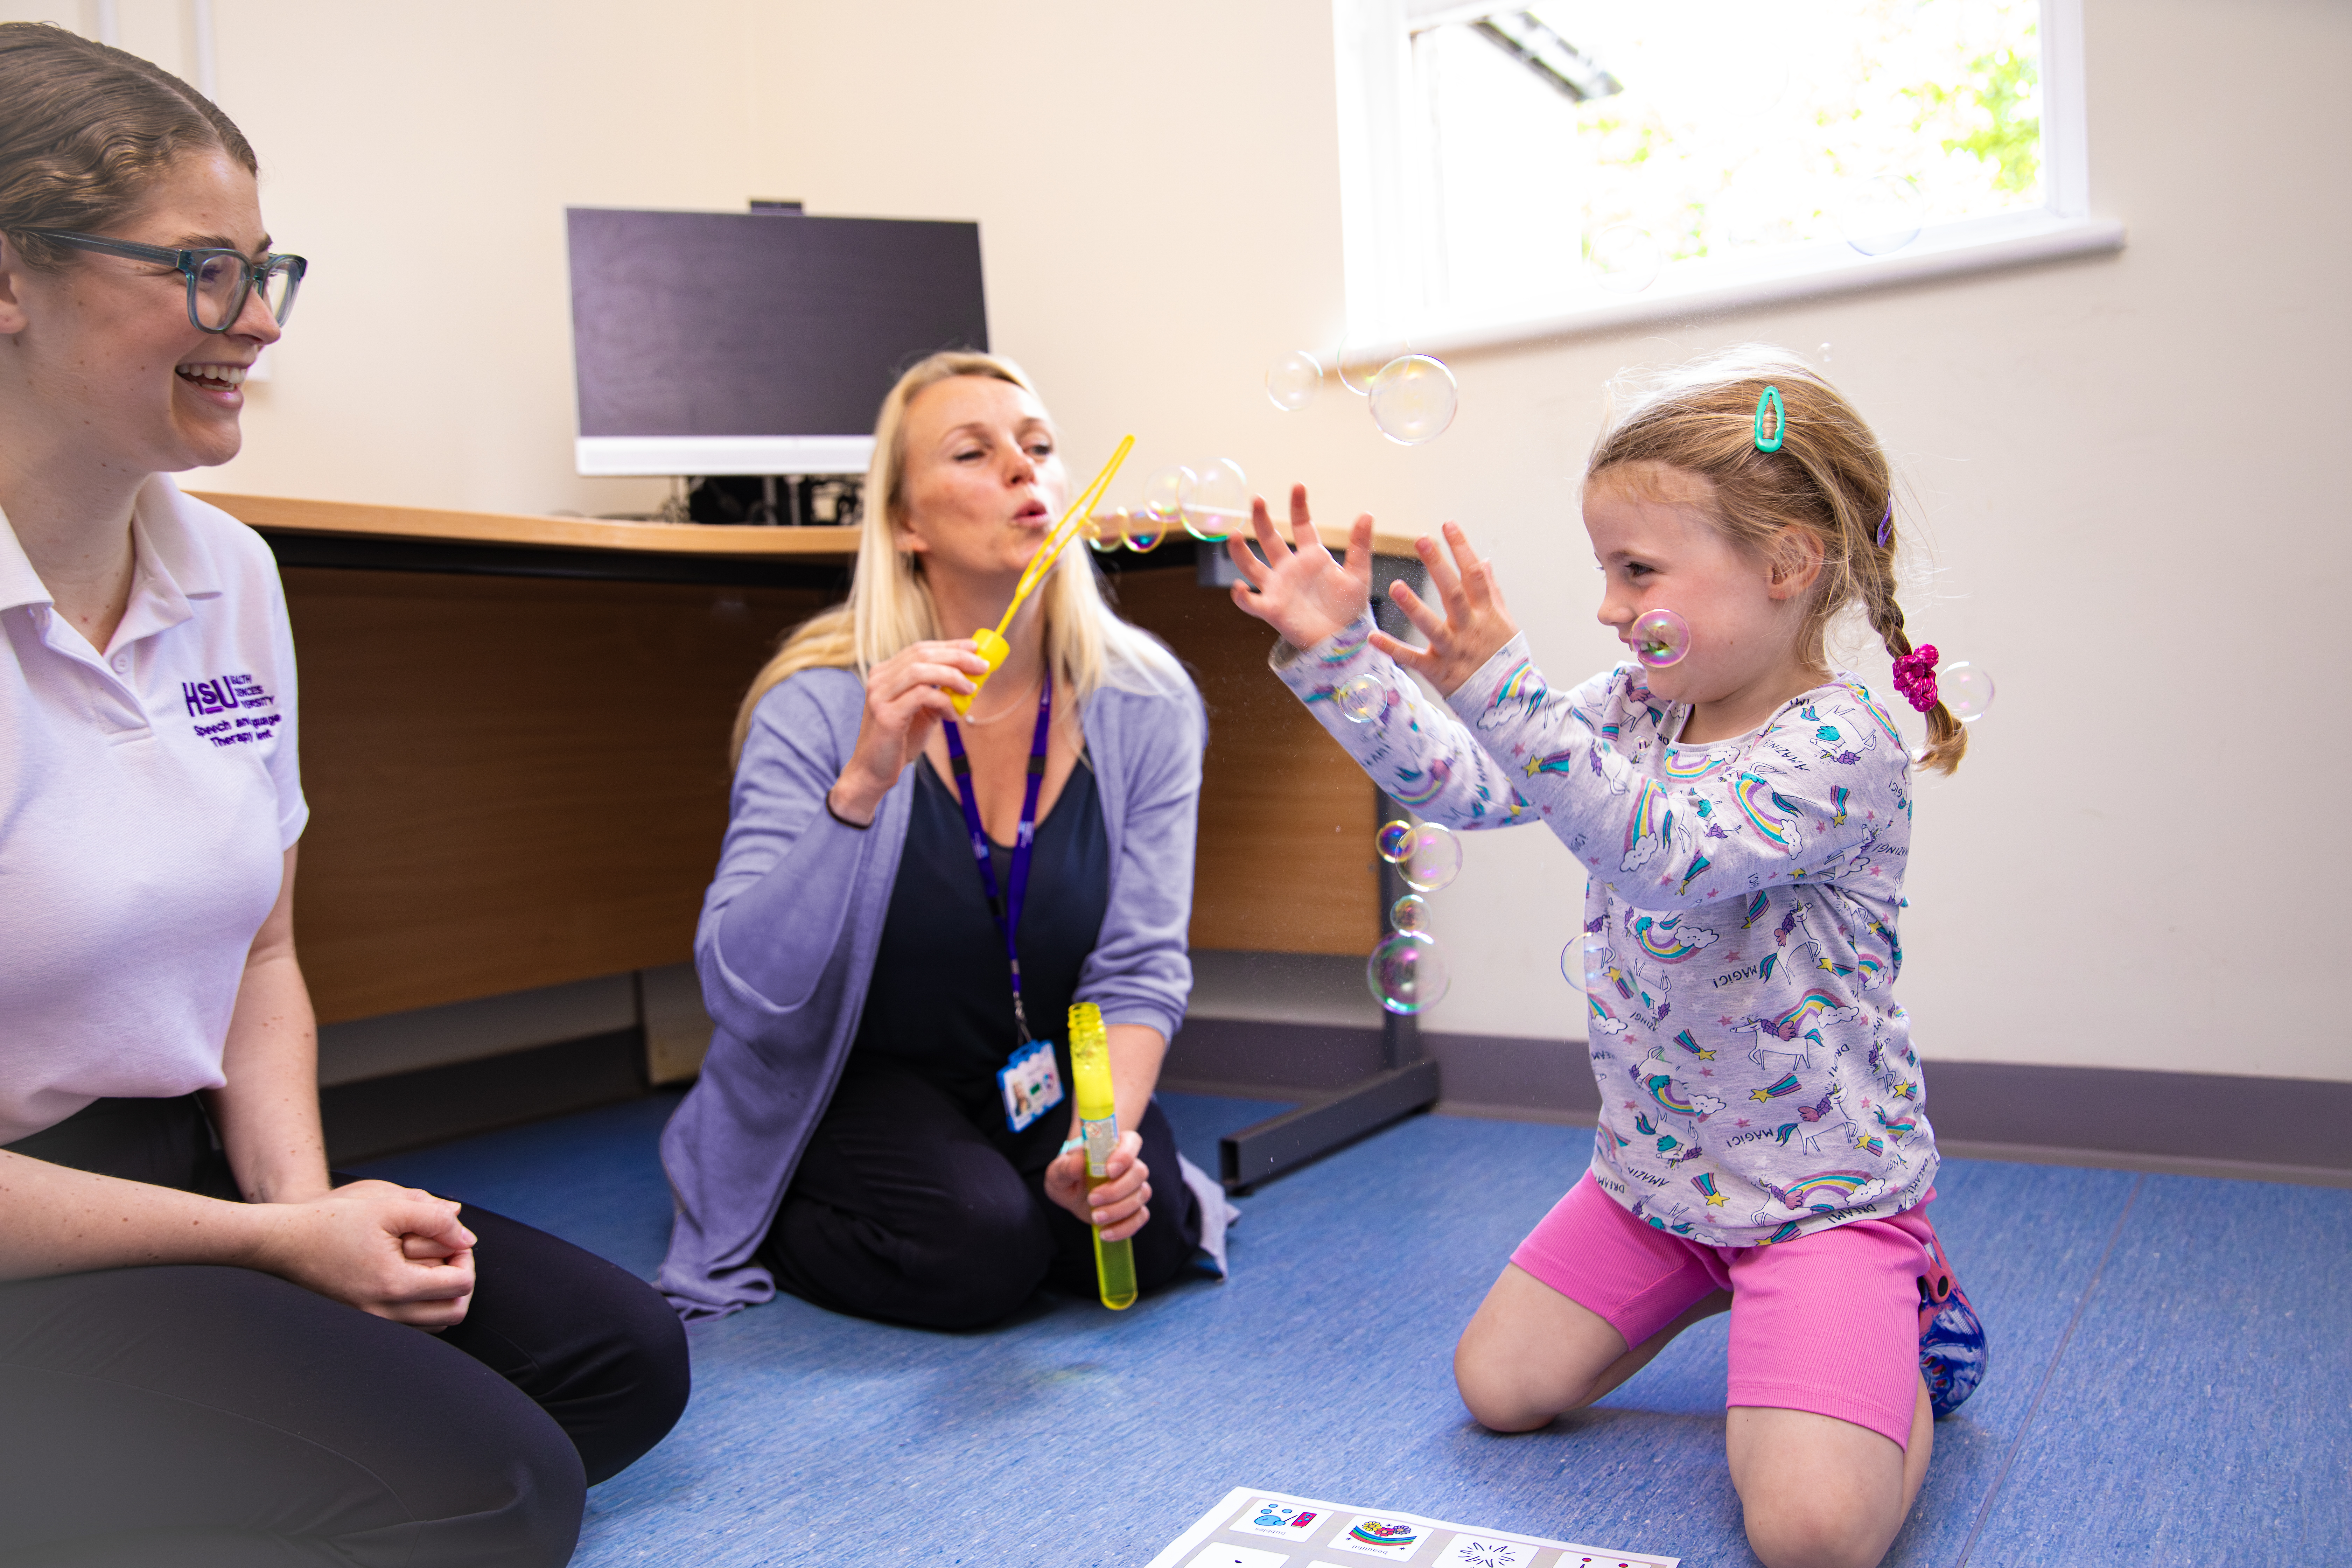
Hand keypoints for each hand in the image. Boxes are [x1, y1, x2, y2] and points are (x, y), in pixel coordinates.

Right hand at [246, 1179, 477, 1327]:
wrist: (285, 1244)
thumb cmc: (332, 1222)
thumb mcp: (387, 1206)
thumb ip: (434, 1217)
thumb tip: (468, 1237)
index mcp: (393, 1285)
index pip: (460, 1285)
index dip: (466, 1258)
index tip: (453, 1239)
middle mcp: (384, 1314)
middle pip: (453, 1312)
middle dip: (460, 1279)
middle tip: (450, 1254)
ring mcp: (373, 1324)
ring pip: (435, 1324)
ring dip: (443, 1295)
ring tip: (432, 1264)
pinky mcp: (364, 1324)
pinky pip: (412, 1327)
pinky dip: (423, 1306)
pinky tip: (414, 1278)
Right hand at [828, 639, 991, 823]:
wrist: (874, 771)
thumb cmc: (900, 741)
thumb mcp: (924, 711)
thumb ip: (940, 693)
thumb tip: (972, 680)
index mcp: (886, 673)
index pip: (920, 649)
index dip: (949, 646)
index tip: (975, 648)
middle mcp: (879, 679)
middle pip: (922, 654)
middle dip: (957, 657)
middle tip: (982, 666)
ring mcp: (879, 695)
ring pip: (920, 670)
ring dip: (952, 676)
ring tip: (971, 689)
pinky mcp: (886, 714)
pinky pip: (921, 696)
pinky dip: (943, 702)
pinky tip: (953, 715)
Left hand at [1043, 1130, 1151, 1242]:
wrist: (1070, 1194)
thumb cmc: (1067, 1175)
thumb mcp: (1058, 1171)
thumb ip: (1066, 1166)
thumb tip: (1080, 1163)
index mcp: (1113, 1147)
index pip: (1131, 1141)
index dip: (1125, 1154)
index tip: (1108, 1170)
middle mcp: (1129, 1165)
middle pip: (1139, 1172)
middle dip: (1117, 1189)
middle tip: (1092, 1199)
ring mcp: (1134, 1187)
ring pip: (1141, 1195)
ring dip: (1119, 1209)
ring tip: (1095, 1217)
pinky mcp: (1134, 1208)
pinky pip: (1140, 1217)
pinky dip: (1125, 1227)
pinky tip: (1105, 1233)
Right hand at [1224, 485, 1374, 649]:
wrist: (1343, 641)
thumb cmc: (1349, 609)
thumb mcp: (1358, 574)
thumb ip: (1360, 545)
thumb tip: (1367, 513)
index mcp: (1311, 557)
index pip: (1301, 525)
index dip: (1299, 506)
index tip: (1298, 486)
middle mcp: (1290, 569)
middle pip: (1271, 539)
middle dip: (1262, 520)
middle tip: (1258, 500)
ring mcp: (1278, 588)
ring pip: (1252, 566)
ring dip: (1240, 552)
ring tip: (1234, 535)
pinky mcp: (1272, 609)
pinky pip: (1251, 602)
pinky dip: (1241, 596)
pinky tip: (1237, 587)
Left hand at [1376, 520, 1520, 697]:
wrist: (1508, 701)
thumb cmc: (1504, 658)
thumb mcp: (1505, 622)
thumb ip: (1492, 591)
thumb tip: (1485, 560)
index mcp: (1487, 613)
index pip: (1475, 575)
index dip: (1462, 549)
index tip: (1447, 524)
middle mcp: (1471, 629)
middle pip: (1454, 593)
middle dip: (1439, 565)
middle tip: (1421, 539)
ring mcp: (1454, 650)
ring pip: (1433, 626)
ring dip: (1414, 606)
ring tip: (1395, 585)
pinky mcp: (1439, 672)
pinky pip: (1413, 659)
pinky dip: (1393, 648)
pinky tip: (1372, 636)